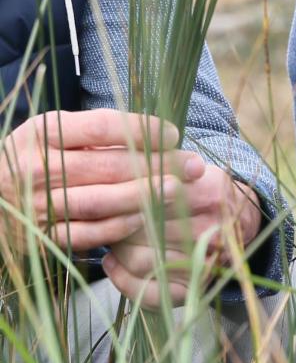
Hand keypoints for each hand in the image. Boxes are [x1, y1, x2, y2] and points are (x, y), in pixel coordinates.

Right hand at [0, 109, 188, 252]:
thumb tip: (161, 136)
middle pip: (108, 166)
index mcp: (42, 132)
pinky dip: (120, 225)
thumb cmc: (37, 157)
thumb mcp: (56, 132)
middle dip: (157, 165)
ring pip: (101, 201)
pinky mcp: (42, 236)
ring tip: (177, 189)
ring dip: (145, 195)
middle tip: (192, 165)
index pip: (104, 127)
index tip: (173, 134)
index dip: (144, 130)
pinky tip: (146, 216)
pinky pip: (88, 232)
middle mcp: (37, 167)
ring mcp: (38, 204)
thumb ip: (98, 132)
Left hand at [104, 163, 262, 308]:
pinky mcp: (196, 288)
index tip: (106, 195)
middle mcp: (210, 230)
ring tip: (112, 238)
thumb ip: (154, 165)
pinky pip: (150, 293)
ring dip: (117, 251)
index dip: (119, 200)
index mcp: (208, 194)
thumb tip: (104, 165)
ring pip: (140, 263)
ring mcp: (205, 263)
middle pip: (141, 232)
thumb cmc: (202, 189)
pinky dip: (123, 281)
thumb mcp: (187, 168)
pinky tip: (114, 264)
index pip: (148, 200)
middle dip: (115, 226)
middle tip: (105, 218)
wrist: (241, 219)